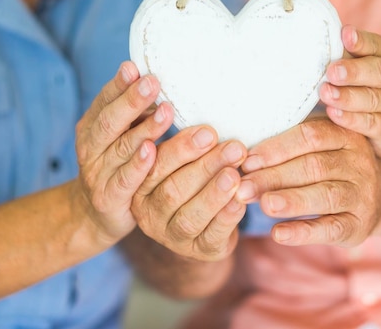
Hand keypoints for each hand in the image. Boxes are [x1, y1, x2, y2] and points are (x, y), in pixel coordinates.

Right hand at [74, 61, 171, 245]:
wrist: (94, 213)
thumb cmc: (117, 165)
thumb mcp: (120, 136)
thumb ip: (134, 113)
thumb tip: (156, 81)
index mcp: (92, 127)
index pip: (104, 101)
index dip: (119, 84)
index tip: (135, 67)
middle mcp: (90, 148)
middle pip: (110, 121)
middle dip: (132, 100)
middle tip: (153, 82)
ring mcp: (97, 173)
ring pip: (121, 148)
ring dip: (145, 129)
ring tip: (166, 111)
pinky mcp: (108, 198)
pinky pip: (124, 180)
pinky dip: (138, 165)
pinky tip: (152, 150)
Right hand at [130, 127, 247, 261]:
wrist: (204, 227)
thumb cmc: (194, 182)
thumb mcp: (183, 163)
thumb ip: (186, 148)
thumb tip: (206, 129)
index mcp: (140, 186)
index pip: (156, 165)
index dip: (182, 148)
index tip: (208, 132)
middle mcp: (149, 214)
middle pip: (173, 190)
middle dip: (206, 166)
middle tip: (233, 148)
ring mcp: (172, 237)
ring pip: (190, 216)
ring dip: (214, 193)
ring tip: (234, 175)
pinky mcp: (199, 251)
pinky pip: (211, 235)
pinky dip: (226, 217)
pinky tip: (240, 200)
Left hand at [237, 118, 380, 246]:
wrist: (380, 196)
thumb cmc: (333, 167)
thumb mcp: (321, 147)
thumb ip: (290, 143)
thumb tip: (242, 153)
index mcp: (345, 135)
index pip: (310, 136)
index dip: (277, 148)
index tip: (247, 160)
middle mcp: (359, 162)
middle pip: (314, 167)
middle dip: (274, 177)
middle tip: (243, 187)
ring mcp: (362, 194)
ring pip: (325, 196)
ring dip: (291, 201)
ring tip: (263, 205)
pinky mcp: (359, 225)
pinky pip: (331, 228)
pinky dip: (304, 232)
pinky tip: (279, 234)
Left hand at [320, 25, 380, 156]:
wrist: (371, 129)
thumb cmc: (356, 86)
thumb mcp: (352, 66)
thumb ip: (341, 52)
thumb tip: (315, 36)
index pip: (379, 46)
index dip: (362, 41)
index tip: (344, 34)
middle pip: (380, 72)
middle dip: (355, 71)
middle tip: (332, 71)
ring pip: (373, 99)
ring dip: (348, 96)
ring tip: (326, 93)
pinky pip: (369, 123)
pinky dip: (350, 119)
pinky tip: (333, 113)